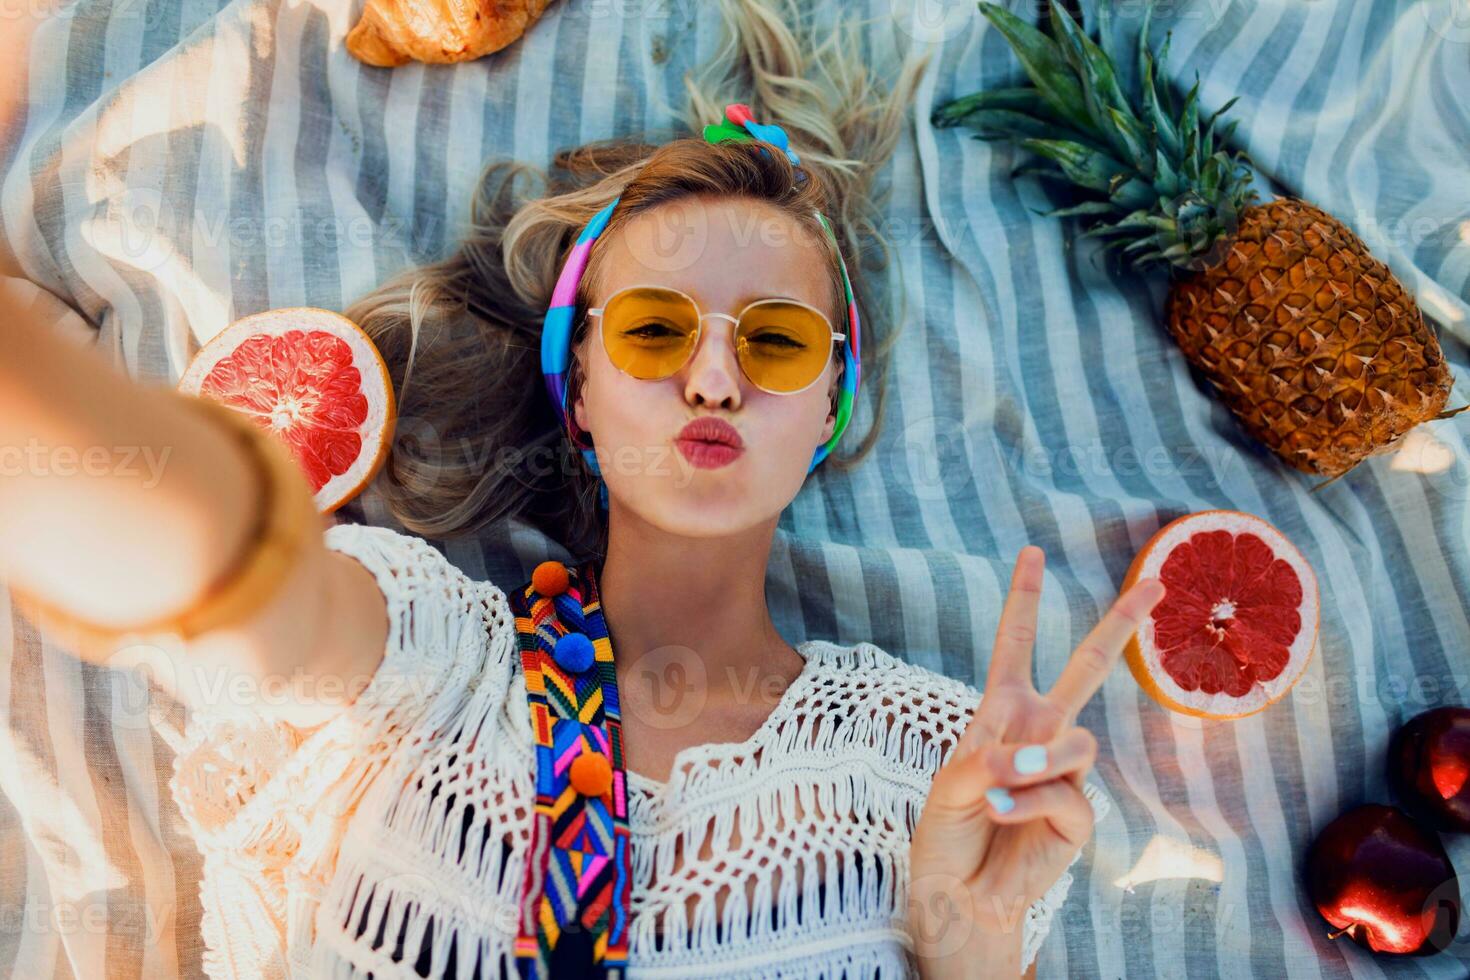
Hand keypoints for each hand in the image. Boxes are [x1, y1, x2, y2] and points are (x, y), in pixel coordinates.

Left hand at [906, 546, 1164, 975]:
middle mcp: (1039, 732)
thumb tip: (1032, 749)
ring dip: (1036, 761)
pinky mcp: (1079, 816)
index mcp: (1002, 712)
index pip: (1015, 647)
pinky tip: (1001, 813)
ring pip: (1079, 740)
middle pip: (1087, 668)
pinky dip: (1027, 801)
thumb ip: (987, 753)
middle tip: (1156, 584)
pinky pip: (1066, 792)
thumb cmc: (947, 833)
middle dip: (1120, 624)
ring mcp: (1064, 772)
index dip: (1023, 601)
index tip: (1031, 554)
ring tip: (997, 787)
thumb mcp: (949, 781)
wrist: (957, 893)